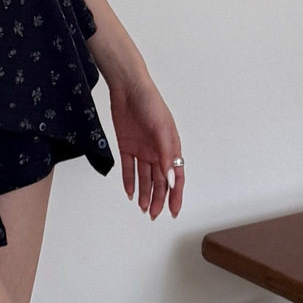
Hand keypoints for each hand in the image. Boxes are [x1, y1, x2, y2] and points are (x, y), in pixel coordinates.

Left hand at [109, 76, 184, 220]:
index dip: (176, 194)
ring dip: (145, 193)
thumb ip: (166, 155)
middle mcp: (157, 151)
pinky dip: (129, 181)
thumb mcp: (161, 130)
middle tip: (155, 214)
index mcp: (171, 147)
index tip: (173, 210)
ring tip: (144, 208)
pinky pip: (128, 168)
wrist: (128, 88)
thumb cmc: (150, 103)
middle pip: (159, 181)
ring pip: (144, 178)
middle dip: (158, 199)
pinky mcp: (126, 146)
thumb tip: (171, 179)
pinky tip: (130, 193)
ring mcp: (141, 150)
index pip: (176, 176)